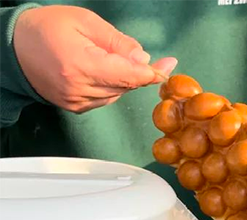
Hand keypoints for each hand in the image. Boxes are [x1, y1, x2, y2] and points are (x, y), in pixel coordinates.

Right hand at [13, 5, 176, 112]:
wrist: (12, 47)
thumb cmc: (47, 27)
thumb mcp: (86, 22)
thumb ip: (118, 42)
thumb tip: (143, 58)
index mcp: (81, 66)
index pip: (128, 76)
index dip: (152, 72)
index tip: (170, 64)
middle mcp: (79, 89)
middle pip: (125, 86)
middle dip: (141, 73)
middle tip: (159, 60)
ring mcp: (76, 102)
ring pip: (117, 94)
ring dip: (126, 80)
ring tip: (118, 60)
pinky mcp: (74, 108)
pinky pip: (105, 99)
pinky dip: (112, 87)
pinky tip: (107, 72)